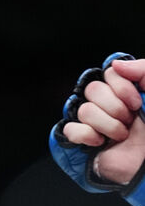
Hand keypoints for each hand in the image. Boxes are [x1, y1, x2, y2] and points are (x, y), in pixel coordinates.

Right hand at [63, 58, 144, 183]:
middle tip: (130, 120)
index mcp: (130, 92)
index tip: (137, 102)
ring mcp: (97, 123)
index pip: (110, 73)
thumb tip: (116, 64)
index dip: (120, 86)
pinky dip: (84, 135)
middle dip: (113, 107)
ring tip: (121, 135)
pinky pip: (69, 129)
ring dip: (105, 124)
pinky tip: (100, 142)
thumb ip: (144, 70)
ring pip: (83, 110)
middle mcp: (112, 105)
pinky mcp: (84, 142)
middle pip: (93, 89)